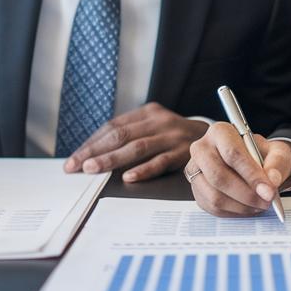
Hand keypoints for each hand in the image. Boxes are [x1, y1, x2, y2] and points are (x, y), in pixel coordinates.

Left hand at [62, 102, 206, 181]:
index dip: (91, 143)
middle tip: (76, 166)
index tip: (73, 160)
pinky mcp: (185, 152)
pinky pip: (161, 162)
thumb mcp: (155, 129)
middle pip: (121, 135)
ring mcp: (173, 136)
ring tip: (93, 170)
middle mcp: (160, 121)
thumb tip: (93, 156)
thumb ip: (131, 136)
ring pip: (137, 147)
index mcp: (148, 112)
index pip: (112, 127)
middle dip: (95, 151)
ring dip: (112, 159)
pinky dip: (143, 170)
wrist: (217, 139)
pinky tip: (128, 177)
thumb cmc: (176, 138)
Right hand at [186, 122, 290, 216]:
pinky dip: (234, 212)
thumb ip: (277, 163)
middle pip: (218, 176)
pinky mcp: (196, 190)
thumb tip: (272, 181)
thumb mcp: (277, 152)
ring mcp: (195, 171)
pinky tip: (248, 207)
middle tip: (266, 201)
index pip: (232, 154)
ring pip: (214, 196)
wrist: (254, 162)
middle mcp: (202, 149)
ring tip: (260, 204)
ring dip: (241, 206)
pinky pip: (212, 208)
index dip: (251, 175)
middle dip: (246, 194)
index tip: (269, 191)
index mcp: (220, 132)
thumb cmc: (263, 155)